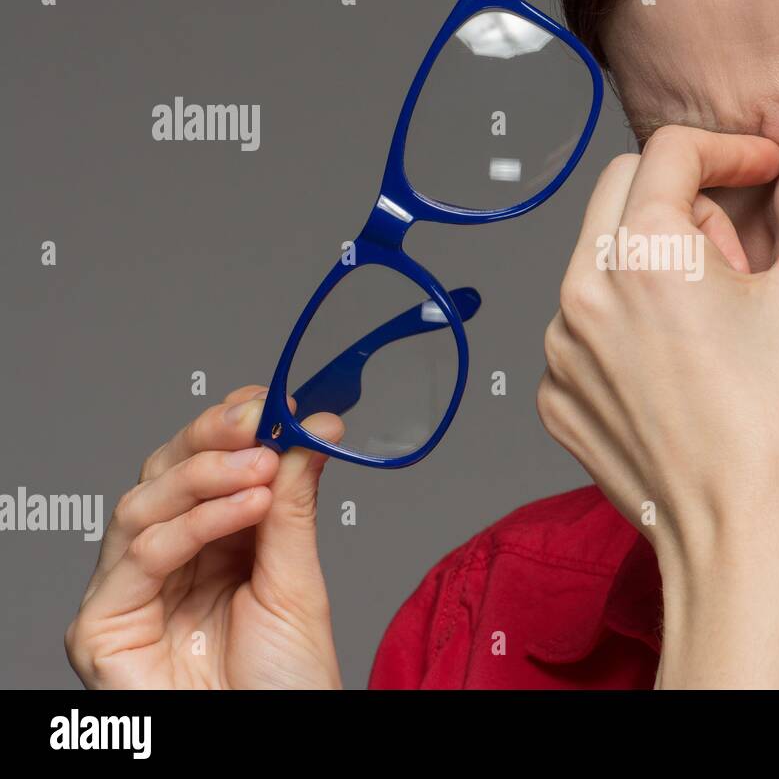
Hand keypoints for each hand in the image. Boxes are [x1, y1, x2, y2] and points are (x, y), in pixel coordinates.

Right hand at [66, 385, 344, 688]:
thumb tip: (311, 428)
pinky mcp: (104, 627)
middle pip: (165, 474)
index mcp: (211, 543)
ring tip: (264, 465)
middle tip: (264, 418)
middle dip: (213, 438)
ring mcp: (129, 592)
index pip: (204, 464)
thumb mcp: (298, 579)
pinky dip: (193, 523)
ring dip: (207, 475)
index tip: (276, 401)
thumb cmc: (285, 680)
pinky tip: (245, 505)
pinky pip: (141, 556)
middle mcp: (165, 562)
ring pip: (144, 504)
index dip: (231, 427)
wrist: (278, 740)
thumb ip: (295, 504)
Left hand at [537, 126, 778, 686]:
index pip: (672, 149)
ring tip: (717, 322)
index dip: (731, 147)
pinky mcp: (557, 396)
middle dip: (685, 198)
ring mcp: (559, 348)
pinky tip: (681, 368)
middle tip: (743, 254)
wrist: (741, 544)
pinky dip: (629, 323)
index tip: (768, 170)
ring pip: (601, 259)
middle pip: (624, 190)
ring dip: (654, 262)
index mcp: (641, 250)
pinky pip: (586, 326)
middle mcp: (580, 290)